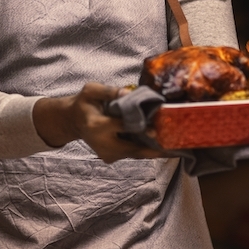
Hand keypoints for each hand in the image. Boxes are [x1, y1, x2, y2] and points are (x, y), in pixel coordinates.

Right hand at [34, 83, 163, 162]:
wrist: (74, 121)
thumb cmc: (85, 103)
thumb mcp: (91, 90)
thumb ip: (109, 91)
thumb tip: (128, 92)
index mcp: (97, 125)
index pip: (122, 127)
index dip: (140, 127)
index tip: (157, 130)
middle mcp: (102, 143)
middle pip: (132, 147)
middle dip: (152, 146)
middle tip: (174, 146)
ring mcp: (106, 154)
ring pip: (134, 153)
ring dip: (152, 150)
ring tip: (173, 149)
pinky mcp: (110, 158)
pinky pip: (132, 155)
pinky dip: (146, 151)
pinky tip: (163, 149)